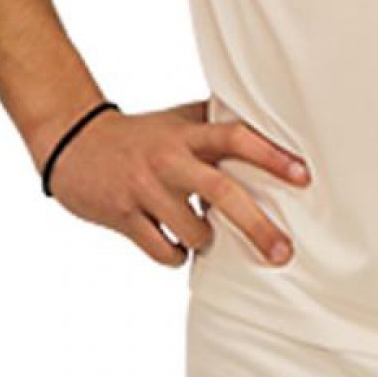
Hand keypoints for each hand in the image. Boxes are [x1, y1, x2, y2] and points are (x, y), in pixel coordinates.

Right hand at [43, 98, 311, 268]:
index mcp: (187, 135)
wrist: (73, 142)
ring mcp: (145, 189)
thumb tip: (269, 123)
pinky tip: (177, 248)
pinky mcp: (122, 216)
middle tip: (283, 251)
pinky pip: (162, 251)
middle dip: (257, 226)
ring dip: (207, 242)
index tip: (304, 176)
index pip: (236, 139)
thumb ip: (216, 124)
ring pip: (193, 231)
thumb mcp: (178, 121)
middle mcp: (169, 160)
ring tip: (205, 235)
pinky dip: (177, 256)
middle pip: (222, 192)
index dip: (271, 156)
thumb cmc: (141, 134)